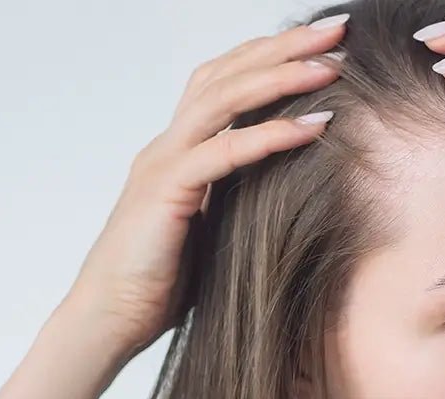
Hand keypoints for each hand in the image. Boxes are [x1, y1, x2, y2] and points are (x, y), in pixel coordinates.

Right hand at [61, 14, 350, 357]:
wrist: (108, 322)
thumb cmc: (162, 286)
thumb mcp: (214, 230)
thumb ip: (240, 198)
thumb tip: (293, 187)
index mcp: (179, 151)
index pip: (223, 81)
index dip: (269, 55)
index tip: (322, 43)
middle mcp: (168, 146)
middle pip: (226, 74)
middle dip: (283, 47)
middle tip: (336, 29)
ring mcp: (162, 164)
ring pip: (223, 99)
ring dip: (281, 77)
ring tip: (332, 65)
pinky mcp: (166, 192)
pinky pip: (225, 152)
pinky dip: (271, 135)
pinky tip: (314, 126)